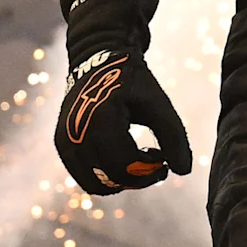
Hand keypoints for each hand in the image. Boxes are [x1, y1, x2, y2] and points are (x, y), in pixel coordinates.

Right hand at [56, 0, 193, 195]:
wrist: (97, 60)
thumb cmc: (132, 81)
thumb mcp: (158, 103)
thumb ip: (174, 136)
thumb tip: (184, 172)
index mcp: (100, 118)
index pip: (125, 165)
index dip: (150, 172)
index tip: (164, 160)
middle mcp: (76, 132)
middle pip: (113, 179)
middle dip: (139, 177)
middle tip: (156, 161)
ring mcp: (64, 141)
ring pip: (97, 185)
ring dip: (123, 181)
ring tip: (138, 160)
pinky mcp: (62, 146)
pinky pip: (85, 179)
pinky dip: (106, 178)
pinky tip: (122, 159)